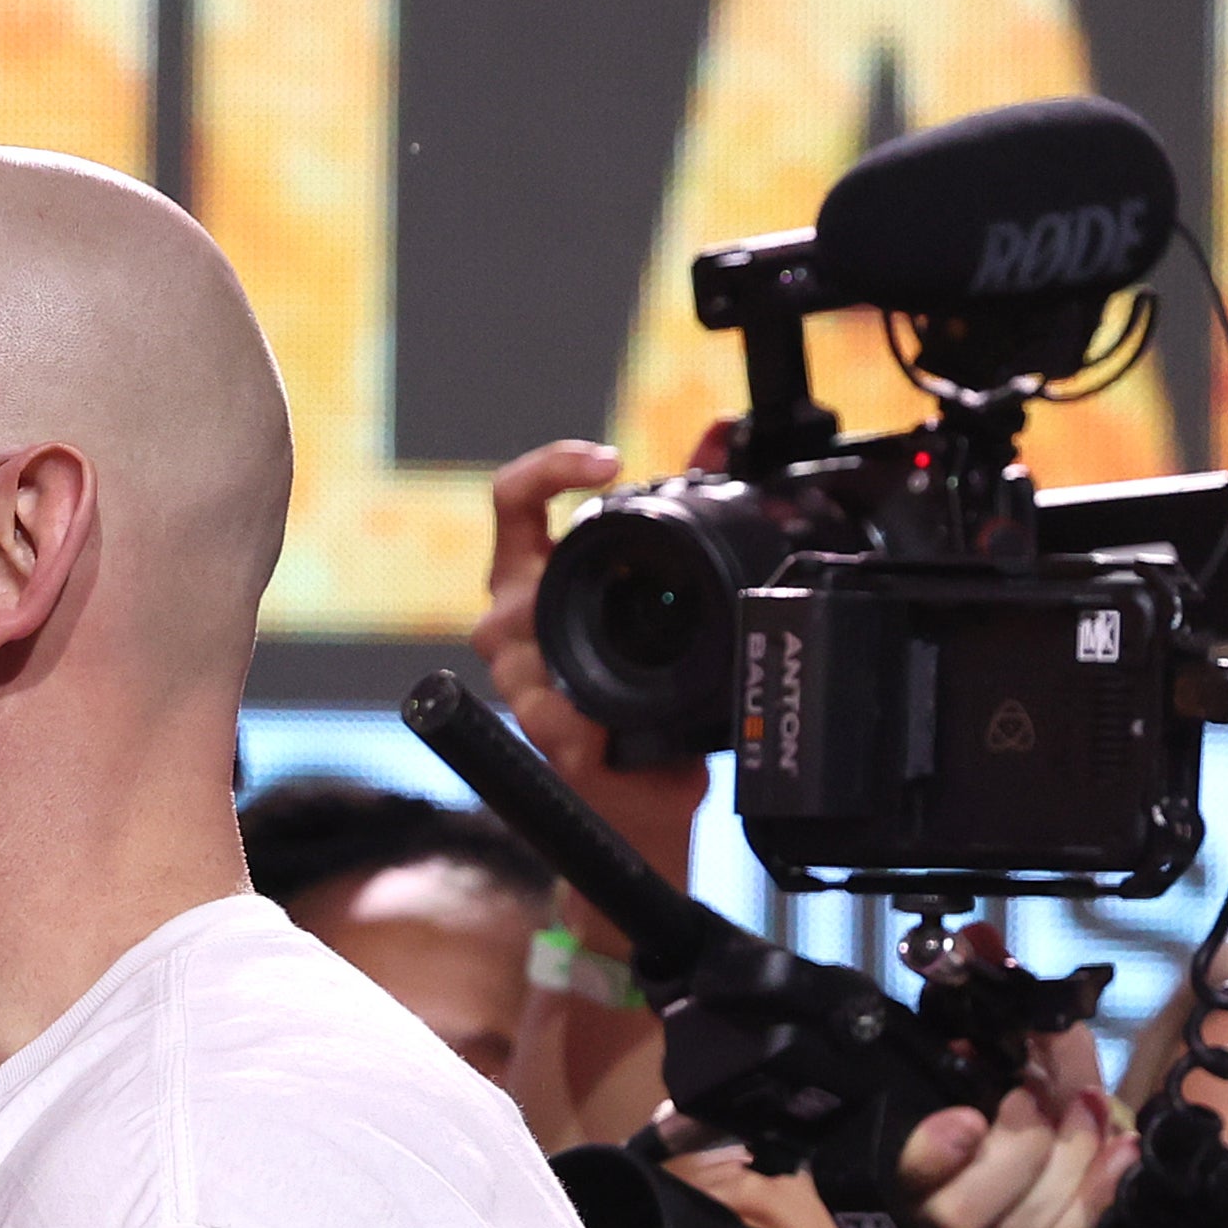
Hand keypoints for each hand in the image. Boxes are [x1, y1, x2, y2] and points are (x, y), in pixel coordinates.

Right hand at [471, 433, 720, 926]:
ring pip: (518, 638)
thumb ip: (684, 501)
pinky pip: (549, 715)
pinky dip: (578, 719)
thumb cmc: (650, 692)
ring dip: (572, 641)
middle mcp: (515, 624)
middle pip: (509, 568)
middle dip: (572, 559)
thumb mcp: (670, 582)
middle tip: (638, 559)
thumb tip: (718, 434)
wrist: (647, 794)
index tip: (608, 464)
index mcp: (536, 578)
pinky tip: (603, 728)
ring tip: (625, 648)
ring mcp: (521, 679)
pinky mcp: (541, 734)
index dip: (550, 468)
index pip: (513, 500)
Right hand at [890, 926, 1131, 1227]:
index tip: (965, 1120)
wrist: (1051, 1149)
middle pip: (970, 1208)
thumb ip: (992, 1001)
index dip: (932, 1153)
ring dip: (1067, 1157)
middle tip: (1039, 1095)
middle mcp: (937, 1218)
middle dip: (1021, 1145)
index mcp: (904, 1163)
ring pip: (1025, 1226)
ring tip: (1084, 1106)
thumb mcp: (1001, 1049)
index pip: (902, 1171)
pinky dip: (1100, 1190)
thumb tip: (978, 938)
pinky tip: (1120, 1150)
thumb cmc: (1010, 1098)